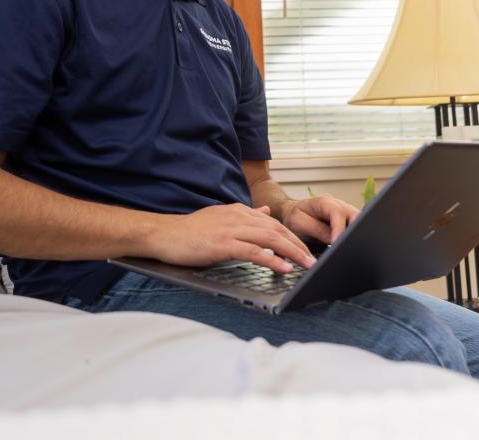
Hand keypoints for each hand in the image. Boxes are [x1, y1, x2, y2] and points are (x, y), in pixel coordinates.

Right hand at [151, 203, 316, 273]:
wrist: (165, 234)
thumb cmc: (190, 231)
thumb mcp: (220, 217)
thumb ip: (244, 216)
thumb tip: (264, 212)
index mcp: (238, 211)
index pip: (272, 222)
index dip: (291, 235)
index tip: (305, 248)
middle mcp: (238, 216)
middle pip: (277, 229)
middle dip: (298, 244)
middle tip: (314, 259)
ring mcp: (231, 229)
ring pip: (270, 238)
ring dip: (292, 252)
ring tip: (307, 264)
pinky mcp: (223, 244)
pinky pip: (254, 251)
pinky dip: (272, 259)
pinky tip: (284, 268)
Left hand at [281, 194, 359, 244]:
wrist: (291, 215)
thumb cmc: (294, 219)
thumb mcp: (300, 224)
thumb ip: (318, 230)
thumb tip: (335, 240)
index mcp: (323, 201)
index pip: (337, 212)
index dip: (339, 228)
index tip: (338, 243)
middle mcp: (336, 204)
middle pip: (354, 214)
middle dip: (355, 229)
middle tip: (350, 246)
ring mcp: (342, 211)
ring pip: (357, 220)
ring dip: (356, 233)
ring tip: (350, 247)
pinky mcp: (345, 221)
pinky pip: (354, 226)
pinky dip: (354, 236)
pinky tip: (349, 246)